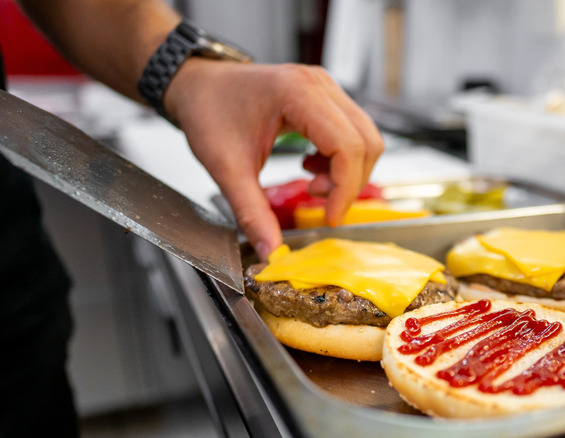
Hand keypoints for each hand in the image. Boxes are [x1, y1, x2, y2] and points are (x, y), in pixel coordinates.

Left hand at [164, 59, 383, 259]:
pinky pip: (353, 132)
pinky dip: (341, 160)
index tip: (328, 217)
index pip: (347, 146)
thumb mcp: (227, 169)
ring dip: (346, 172)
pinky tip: (310, 167)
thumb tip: (272, 252)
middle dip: (348, 183)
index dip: (344, 188)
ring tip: (311, 184)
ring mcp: (325, 88)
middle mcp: (319, 85)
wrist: (198, 86)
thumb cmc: (208, 113)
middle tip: (316, 202)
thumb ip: (252, 213)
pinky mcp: (325, 97)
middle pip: (366, 142)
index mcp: (297, 93)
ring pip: (365, 137)